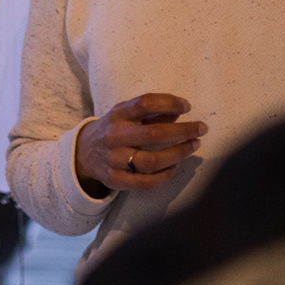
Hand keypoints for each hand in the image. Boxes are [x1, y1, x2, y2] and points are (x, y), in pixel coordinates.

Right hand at [74, 94, 207, 194]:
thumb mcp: (126, 115)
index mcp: (117, 115)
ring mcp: (114, 160)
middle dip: (183, 131)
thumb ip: (151, 113)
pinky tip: (175, 166)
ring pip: (152, 161)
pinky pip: (146, 182)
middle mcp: (115, 136)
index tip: (187, 106)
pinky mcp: (116, 180)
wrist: (83, 154)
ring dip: (178, 153)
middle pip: (153, 134)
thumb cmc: (113, 130)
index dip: (169, 102)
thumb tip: (180, 111)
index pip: (144, 103)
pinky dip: (165, 174)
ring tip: (194, 145)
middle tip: (202, 129)